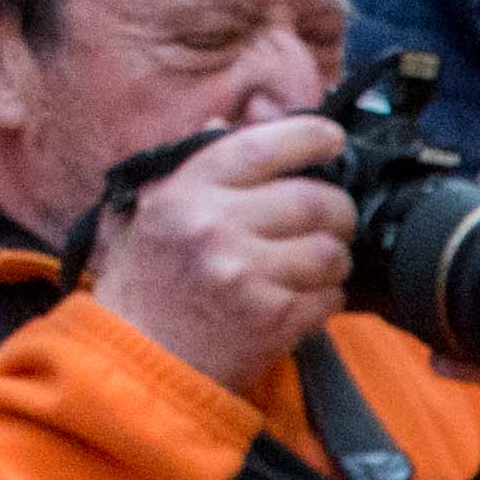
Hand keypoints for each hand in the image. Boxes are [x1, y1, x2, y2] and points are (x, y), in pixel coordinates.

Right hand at [88, 114, 354, 393]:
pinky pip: (332, 297)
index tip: (331, 139)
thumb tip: (231, 121)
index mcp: (187, 190)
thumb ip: (192, 163)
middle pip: (317, 201)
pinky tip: (301, 298)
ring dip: (334, 257)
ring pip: (332, 251)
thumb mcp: (149, 208)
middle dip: (337, 209)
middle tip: (332, 217)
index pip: (264, 145)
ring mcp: (248, 275)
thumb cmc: (147, 280)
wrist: (143, 358)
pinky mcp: (274, 319)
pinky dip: (327, 297)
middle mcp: (217, 227)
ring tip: (313, 262)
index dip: (311, 137)